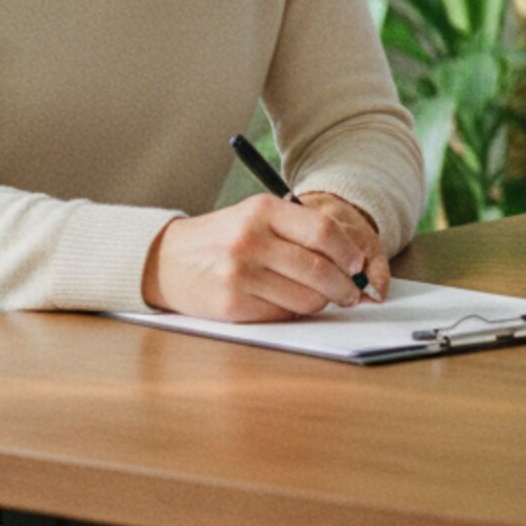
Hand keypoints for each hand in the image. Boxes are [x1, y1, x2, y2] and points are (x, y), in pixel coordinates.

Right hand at [141, 192, 380, 320]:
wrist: (167, 260)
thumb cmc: (223, 238)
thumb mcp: (255, 217)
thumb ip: (298, 230)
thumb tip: (350, 260)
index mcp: (262, 210)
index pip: (322, 230)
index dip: (348, 251)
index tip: (358, 264)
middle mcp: (251, 240)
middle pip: (319, 269)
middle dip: (345, 286)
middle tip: (352, 293)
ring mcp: (240, 274)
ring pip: (305, 297)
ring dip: (321, 301)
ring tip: (319, 297)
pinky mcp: (232, 305)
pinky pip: (282, 314)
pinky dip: (293, 312)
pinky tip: (286, 302)